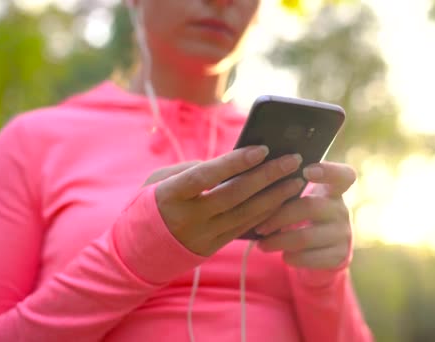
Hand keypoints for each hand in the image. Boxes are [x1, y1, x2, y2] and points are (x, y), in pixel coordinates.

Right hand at [144, 146, 304, 256]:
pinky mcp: (213, 247)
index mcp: (171, 195)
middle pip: (234, 195)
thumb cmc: (151, 202)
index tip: (262, 149)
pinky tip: (283, 201)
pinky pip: (244, 229)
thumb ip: (189, 169)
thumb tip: (226, 165)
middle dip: (267, 176)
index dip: (234, 162)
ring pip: (245, 215)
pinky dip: (266, 214)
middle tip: (293, 161)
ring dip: (275, 197)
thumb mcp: (158, 180)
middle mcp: (188, 217)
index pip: (207, 176)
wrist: (138, 249)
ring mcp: (202, 235)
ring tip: (296, 181)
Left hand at [255, 162, 355, 269]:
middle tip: (259, 227)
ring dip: (279, 241)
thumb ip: (290, 187)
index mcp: (333, 189)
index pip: (343, 175)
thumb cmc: (304, 213)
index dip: (328, 171)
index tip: (306, 171)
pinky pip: (310, 258)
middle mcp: (341, 210)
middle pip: (310, 207)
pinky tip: (283, 256)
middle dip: (279, 218)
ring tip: (261, 244)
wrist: (325, 246)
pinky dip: (292, 257)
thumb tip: (259, 179)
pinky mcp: (339, 255)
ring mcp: (342, 233)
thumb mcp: (304, 197)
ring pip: (306, 237)